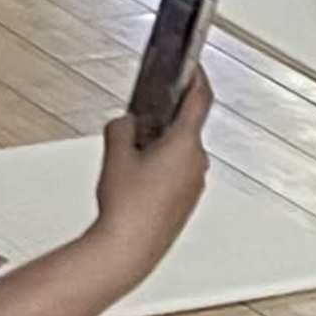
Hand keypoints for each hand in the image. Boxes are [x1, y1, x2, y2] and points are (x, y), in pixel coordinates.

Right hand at [94, 73, 209, 268]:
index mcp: (185, 143)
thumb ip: (122, 128)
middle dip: (161, 121)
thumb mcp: (115, 155)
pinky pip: (178, 172)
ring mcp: (194, 184)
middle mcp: (197, 162)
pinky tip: (137, 180)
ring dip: (160, 147)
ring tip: (130, 159)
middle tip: (137, 122)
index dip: (196, 76)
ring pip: (180, 152)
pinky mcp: (186, 201)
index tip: (192, 65)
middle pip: (184, 127)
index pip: (199, 98)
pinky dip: (162, 167)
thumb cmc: (127, 207)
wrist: (129, 250)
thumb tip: (127, 123)